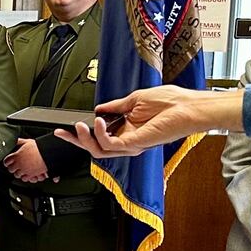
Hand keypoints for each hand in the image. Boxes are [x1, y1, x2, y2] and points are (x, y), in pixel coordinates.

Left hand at [2, 138, 47, 182]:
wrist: (47, 154)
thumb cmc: (39, 148)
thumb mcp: (27, 142)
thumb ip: (20, 142)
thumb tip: (15, 140)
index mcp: (16, 156)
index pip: (6, 161)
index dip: (7, 162)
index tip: (8, 162)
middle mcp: (19, 164)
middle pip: (11, 169)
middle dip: (12, 168)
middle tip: (14, 166)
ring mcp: (24, 170)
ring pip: (17, 175)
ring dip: (18, 173)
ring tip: (21, 170)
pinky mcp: (30, 175)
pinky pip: (24, 179)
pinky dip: (25, 177)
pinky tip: (26, 174)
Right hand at [55, 87, 245, 156]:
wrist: (188, 107)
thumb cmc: (171, 102)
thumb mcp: (135, 99)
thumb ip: (115, 106)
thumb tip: (99, 108)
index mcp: (127, 130)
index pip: (99, 136)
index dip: (81, 133)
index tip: (67, 127)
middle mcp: (128, 140)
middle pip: (95, 147)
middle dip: (75, 141)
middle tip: (62, 132)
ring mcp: (131, 145)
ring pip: (99, 150)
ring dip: (85, 138)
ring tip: (78, 126)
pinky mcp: (135, 144)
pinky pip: (110, 145)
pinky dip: (100, 134)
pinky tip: (97, 122)